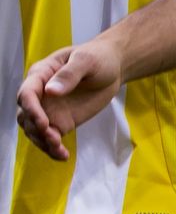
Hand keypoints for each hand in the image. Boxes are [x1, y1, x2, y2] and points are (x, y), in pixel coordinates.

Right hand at [17, 37, 129, 161]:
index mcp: (41, 75)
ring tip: (60, 151)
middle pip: (26, 115)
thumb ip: (69, 74)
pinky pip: (51, 137)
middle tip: (54, 138)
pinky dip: (53, 148)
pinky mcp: (61, 121)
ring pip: (35, 130)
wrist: (112, 67)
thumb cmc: (97, 58)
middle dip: (36, 129)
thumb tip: (51, 91)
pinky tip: (63, 156)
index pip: (27, 94)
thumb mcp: (86, 61)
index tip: (43, 123)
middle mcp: (40, 94)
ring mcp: (49, 109)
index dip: (31, 110)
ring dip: (43, 142)